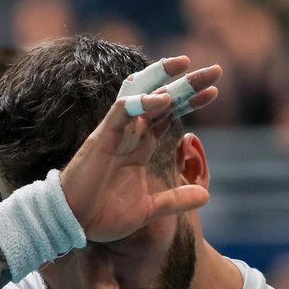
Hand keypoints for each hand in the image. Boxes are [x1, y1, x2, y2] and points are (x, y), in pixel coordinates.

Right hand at [60, 57, 220, 242]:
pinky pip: (121, 112)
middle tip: (216, 70)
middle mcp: (129, 135)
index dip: (189, 101)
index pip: (167, 115)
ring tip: (187, 64)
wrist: (72, 224)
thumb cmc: (102, 215)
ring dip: (164, 79)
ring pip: (140, 95)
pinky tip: (163, 98)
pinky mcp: (101, 138)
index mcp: (139, 148)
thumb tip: (206, 195)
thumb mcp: (148, 209)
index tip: (213, 91)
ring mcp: (115, 133)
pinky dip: (141, 102)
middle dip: (187, 84)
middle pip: (161, 99)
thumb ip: (175, 200)